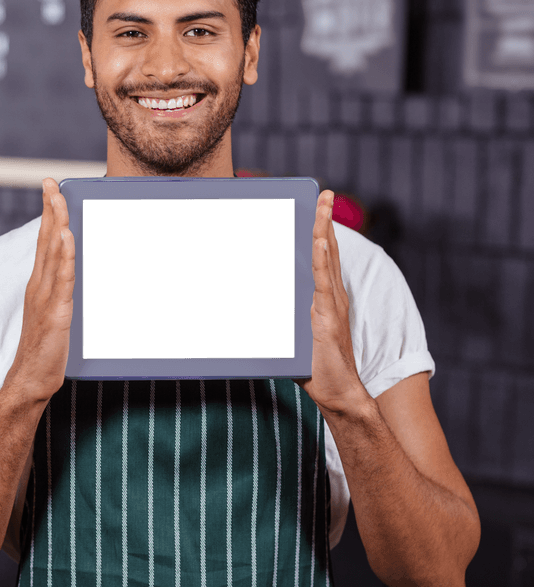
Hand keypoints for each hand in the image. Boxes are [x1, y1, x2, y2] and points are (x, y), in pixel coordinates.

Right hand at [4, 178, 75, 403]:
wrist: (29, 379)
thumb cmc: (44, 349)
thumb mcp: (55, 313)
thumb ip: (62, 291)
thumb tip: (75, 273)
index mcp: (38, 284)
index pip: (43, 241)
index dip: (47, 213)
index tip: (50, 188)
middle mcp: (39, 286)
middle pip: (45, 240)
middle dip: (49, 209)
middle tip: (51, 182)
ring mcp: (46, 298)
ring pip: (52, 254)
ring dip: (56, 224)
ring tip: (59, 200)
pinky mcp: (56, 312)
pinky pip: (61, 279)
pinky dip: (63, 256)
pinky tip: (65, 238)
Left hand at [296, 190, 371, 415]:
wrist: (337, 393)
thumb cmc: (315, 367)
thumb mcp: (293, 335)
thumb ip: (279, 319)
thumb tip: (249, 309)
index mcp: (325, 298)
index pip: (322, 258)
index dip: (321, 232)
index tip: (318, 208)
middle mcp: (332, 296)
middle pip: (328, 251)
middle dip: (325, 221)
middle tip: (324, 194)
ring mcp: (332, 305)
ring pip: (326, 260)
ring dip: (324, 231)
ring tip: (323, 206)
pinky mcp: (328, 317)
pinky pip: (324, 282)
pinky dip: (322, 260)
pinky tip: (320, 240)